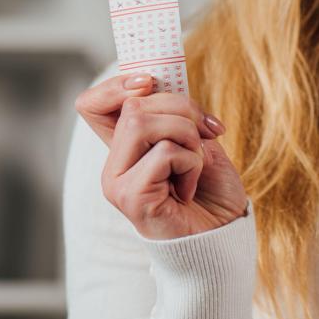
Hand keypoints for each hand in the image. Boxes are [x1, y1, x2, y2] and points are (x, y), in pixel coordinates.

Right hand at [74, 72, 248, 238]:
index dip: (116, 84)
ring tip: (195, 164)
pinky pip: (163, 153)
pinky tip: (189, 188)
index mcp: (125, 150)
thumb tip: (154, 81)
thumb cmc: (212, 192)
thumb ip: (173, 115)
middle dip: (181, 108)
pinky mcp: (132, 197)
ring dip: (187, 136)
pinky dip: (190, 162)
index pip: (93, 104)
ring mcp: (117, 183)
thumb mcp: (196, 141)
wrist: (226, 237)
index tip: (149, 82)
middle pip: (132, 106)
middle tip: (207, 132)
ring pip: (143, 123)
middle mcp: (113, 166)